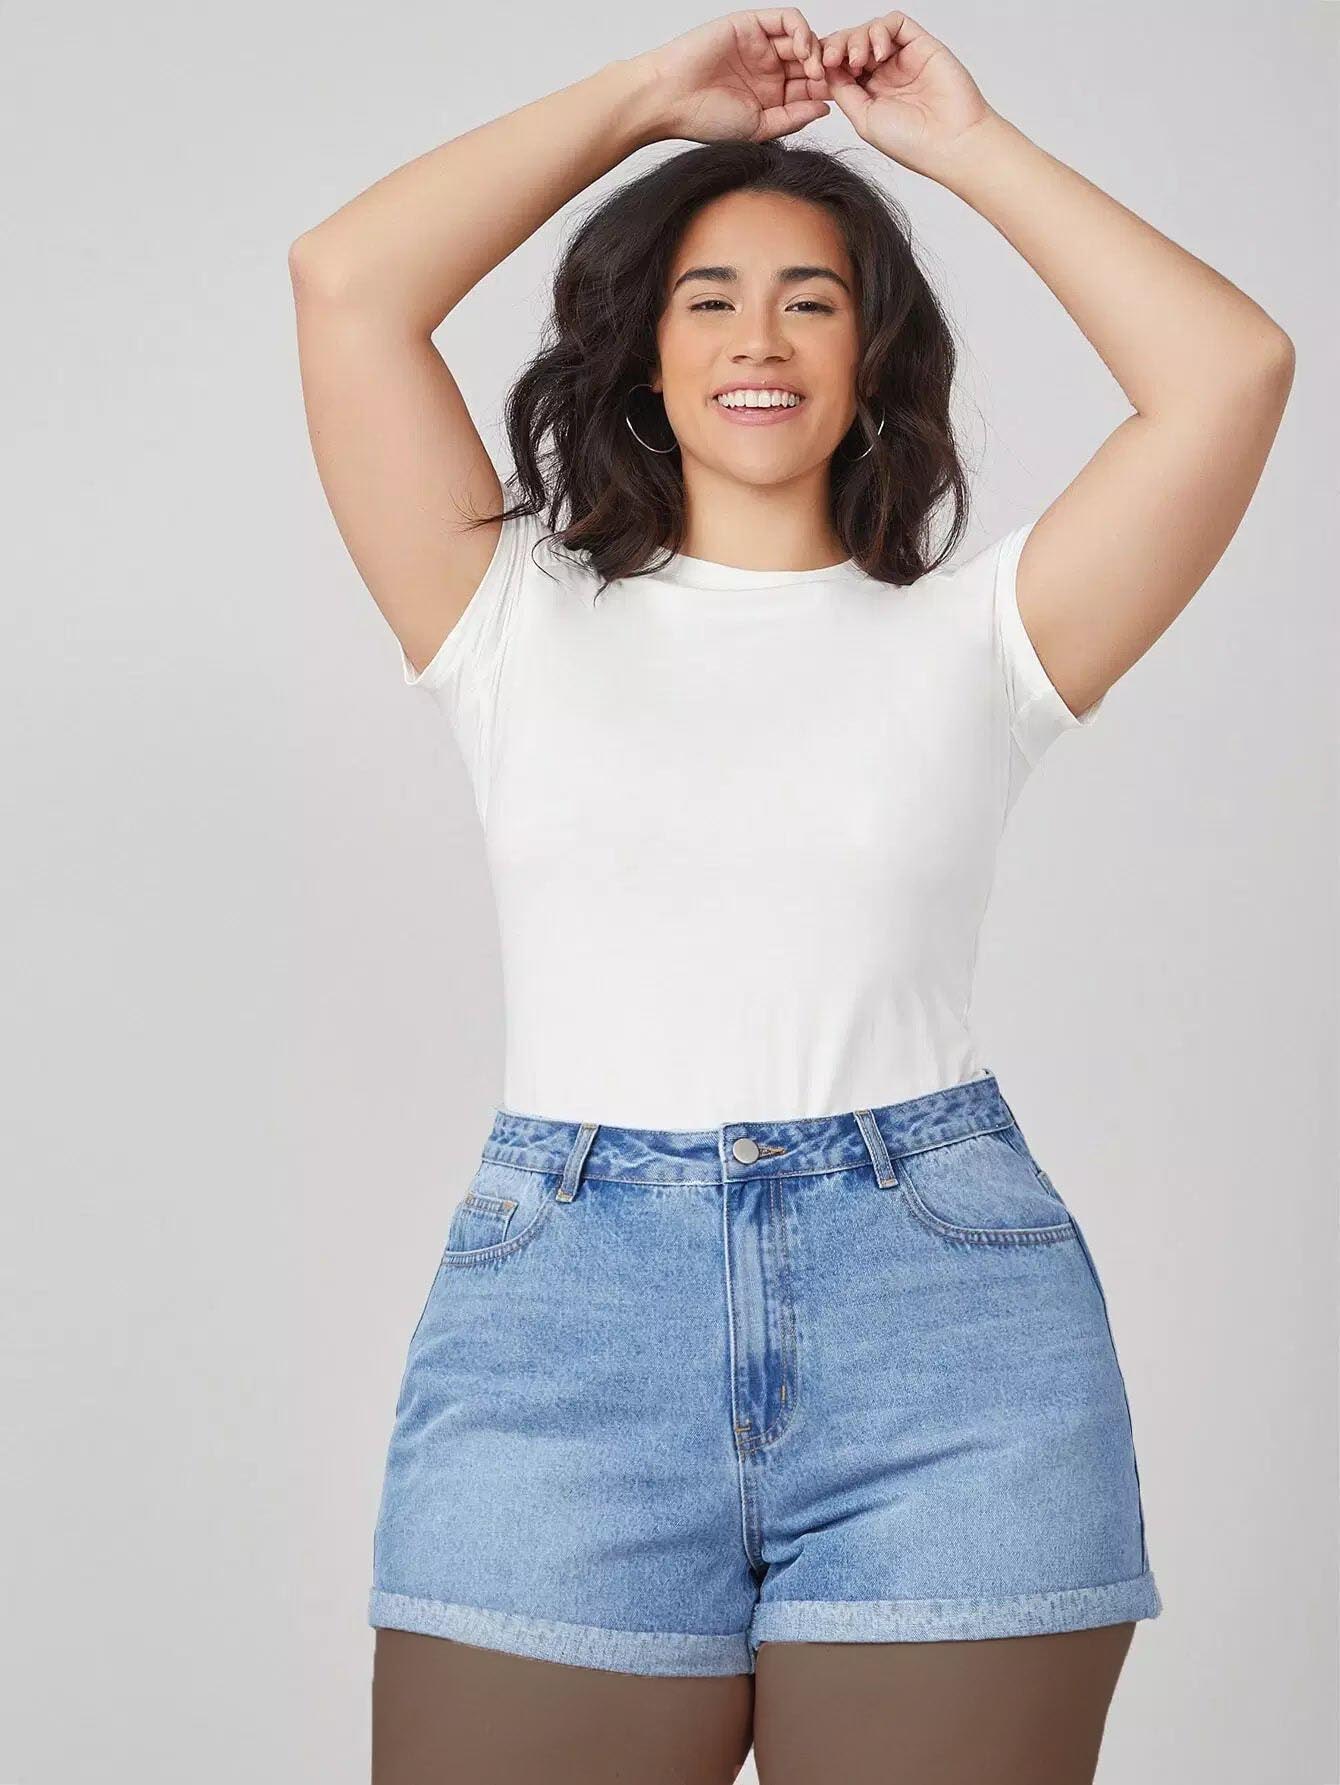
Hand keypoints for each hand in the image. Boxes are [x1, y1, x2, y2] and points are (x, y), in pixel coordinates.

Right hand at [631, 10, 831, 144]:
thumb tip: (826, 109)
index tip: (844, 98)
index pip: (810, 87)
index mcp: (772, 95)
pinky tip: (803, 51)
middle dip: (829, 67)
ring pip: (802, 39)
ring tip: (819, 69)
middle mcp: (769, 68)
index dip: (829, 90)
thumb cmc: (704, 119)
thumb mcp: (759, 127)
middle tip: (840, 78)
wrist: (669, 99)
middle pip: (811, 60)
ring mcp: (761, 44)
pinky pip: (786, 19)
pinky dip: (801, 31)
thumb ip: (793, 117)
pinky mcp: (751, 24)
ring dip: (817, 51)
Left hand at [817, 12, 994, 178]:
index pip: (840, 67)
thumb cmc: (912, 142)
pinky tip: (880, 53)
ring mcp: (902, 59)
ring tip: (859, 59)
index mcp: (869, 95)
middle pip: (851, 45)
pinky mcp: (921, 44)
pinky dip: (881, 30)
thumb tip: (824, 69)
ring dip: (856, 38)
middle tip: (831, 58)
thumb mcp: (864, 118)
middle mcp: (885, 75)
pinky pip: (895, 23)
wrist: (951, 141)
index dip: (825, 62)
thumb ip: (844, 91)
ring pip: (870, 31)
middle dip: (836, 46)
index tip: (816, 69)